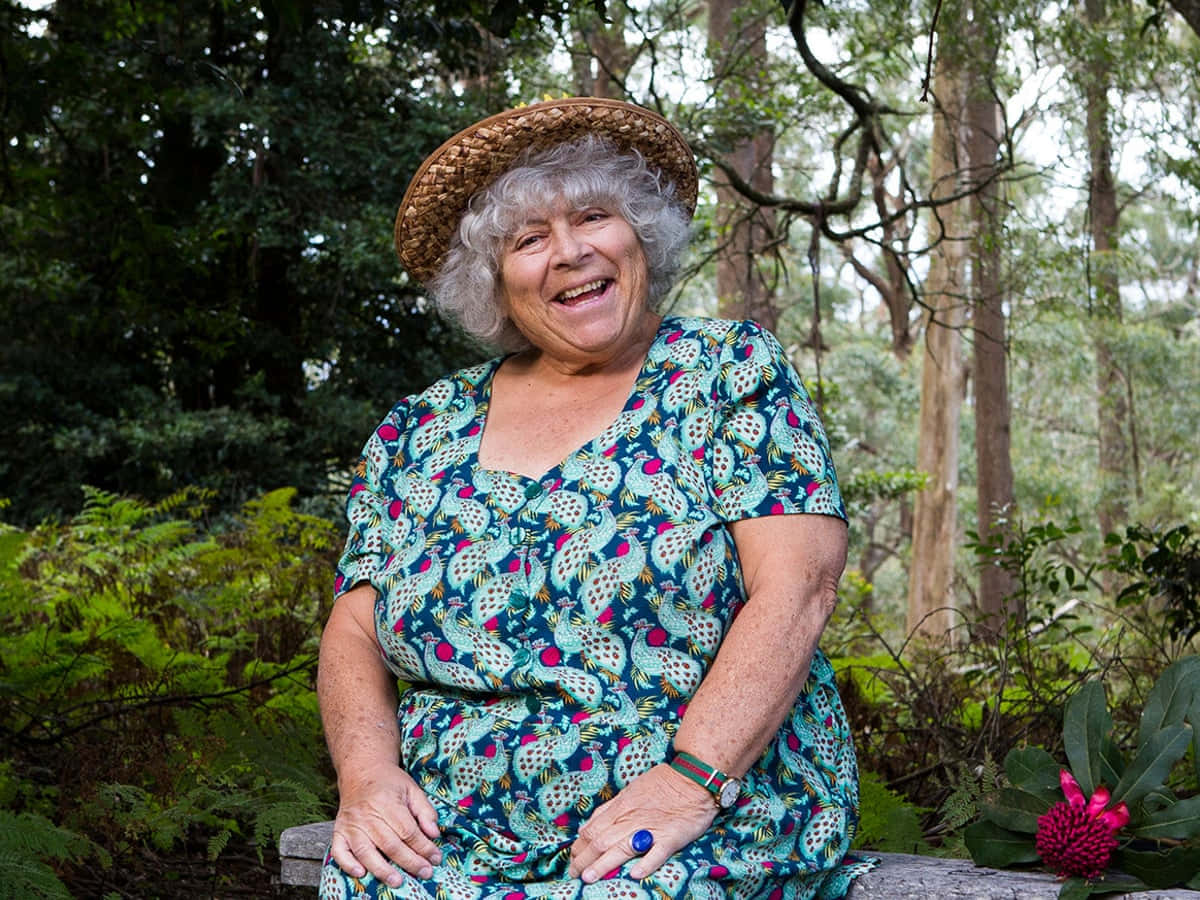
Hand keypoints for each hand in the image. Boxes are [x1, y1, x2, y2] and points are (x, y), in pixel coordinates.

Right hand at [329, 762, 441, 886]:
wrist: (362, 771)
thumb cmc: (389, 782)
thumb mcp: (412, 789)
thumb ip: (425, 811)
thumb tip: (434, 834)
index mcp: (387, 802)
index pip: (408, 831)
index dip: (423, 847)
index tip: (435, 858)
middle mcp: (367, 815)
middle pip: (390, 844)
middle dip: (409, 861)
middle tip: (424, 873)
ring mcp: (351, 824)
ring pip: (366, 851)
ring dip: (382, 869)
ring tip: (397, 881)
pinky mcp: (339, 831)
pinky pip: (339, 851)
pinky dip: (348, 864)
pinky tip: (361, 873)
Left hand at [568, 763, 716, 882]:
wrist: (693, 778)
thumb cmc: (662, 782)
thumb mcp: (630, 789)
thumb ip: (609, 809)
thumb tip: (588, 826)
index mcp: (621, 807)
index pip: (593, 829)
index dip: (579, 846)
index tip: (572, 858)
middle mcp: (631, 818)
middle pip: (601, 841)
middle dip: (583, 859)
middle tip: (572, 874)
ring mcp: (651, 829)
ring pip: (622, 848)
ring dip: (603, 865)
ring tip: (588, 878)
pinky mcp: (671, 837)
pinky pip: (657, 852)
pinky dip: (646, 864)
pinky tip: (635, 875)